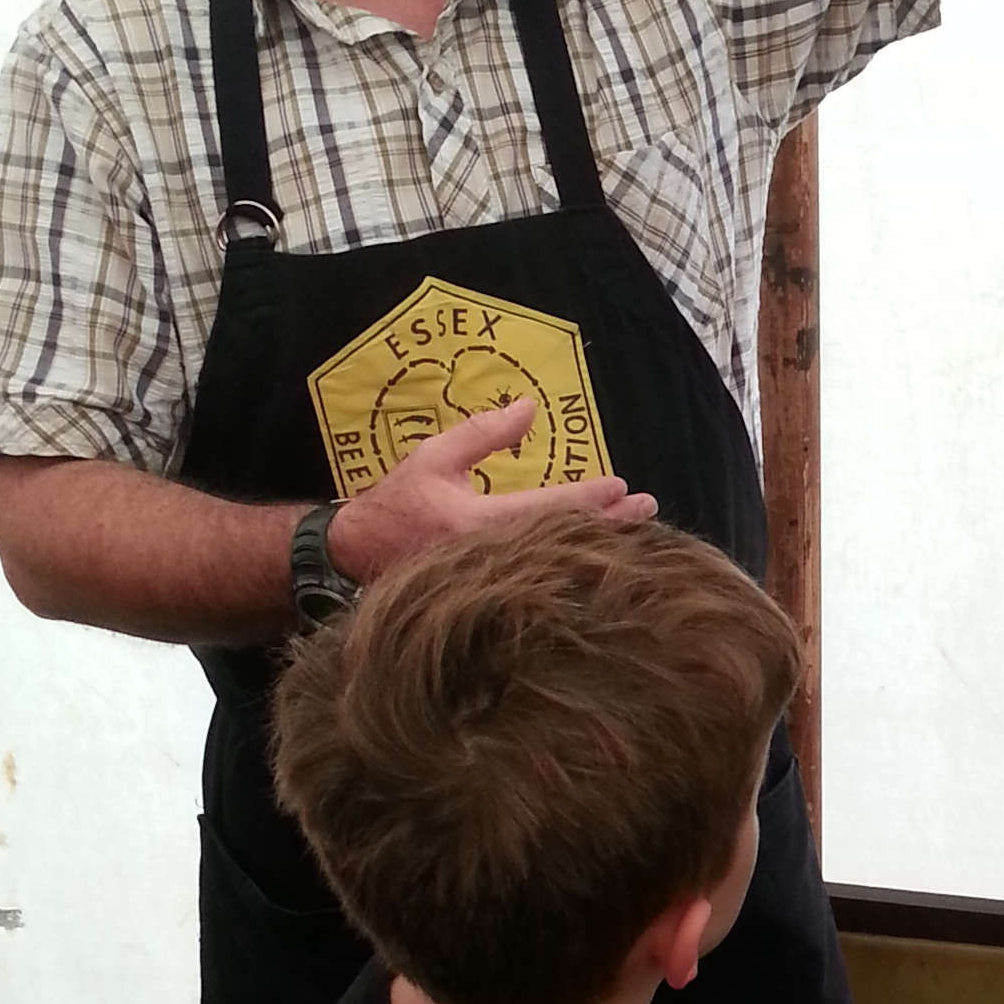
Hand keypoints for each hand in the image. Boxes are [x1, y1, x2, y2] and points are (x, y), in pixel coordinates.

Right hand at [326, 398, 657, 584]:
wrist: (355, 558)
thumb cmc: (396, 504)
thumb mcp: (434, 457)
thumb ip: (483, 433)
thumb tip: (530, 407)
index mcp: (474, 521)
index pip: (544, 508)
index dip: (586, 497)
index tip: (620, 485)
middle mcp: (489, 556)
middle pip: (563, 541)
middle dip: (609, 525)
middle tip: (648, 510)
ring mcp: (493, 582)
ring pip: (558, 564)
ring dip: (600, 546)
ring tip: (640, 532)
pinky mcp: (493, 596)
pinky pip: (544, 580)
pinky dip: (576, 568)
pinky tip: (602, 559)